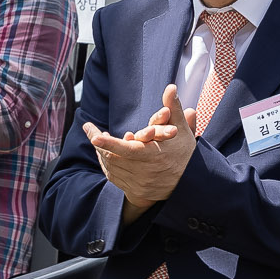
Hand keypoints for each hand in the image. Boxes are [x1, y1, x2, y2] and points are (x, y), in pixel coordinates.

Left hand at [84, 85, 195, 215]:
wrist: (189, 183)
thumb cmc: (184, 153)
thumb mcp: (180, 130)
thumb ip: (173, 108)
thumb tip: (171, 87)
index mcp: (154, 156)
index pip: (127, 150)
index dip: (109, 144)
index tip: (94, 137)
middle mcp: (145, 172)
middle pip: (113, 158)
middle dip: (99, 143)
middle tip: (90, 130)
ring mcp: (139, 184)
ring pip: (111, 167)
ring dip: (102, 152)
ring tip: (97, 138)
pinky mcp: (135, 191)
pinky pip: (113, 177)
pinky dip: (107, 164)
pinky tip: (104, 153)